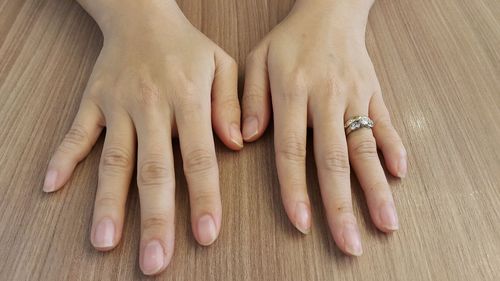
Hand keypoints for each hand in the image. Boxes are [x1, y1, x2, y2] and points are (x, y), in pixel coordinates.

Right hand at [43, 0, 240, 274]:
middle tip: (155, 261)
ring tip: (104, 241)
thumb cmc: (187, 45)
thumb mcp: (222, 64)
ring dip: (107, 202)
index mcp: (188, 98)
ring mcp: (117, 105)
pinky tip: (51, 187)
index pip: (198, 157)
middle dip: (155, 218)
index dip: (203, 197)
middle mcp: (151, 106)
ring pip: (113, 159)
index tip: (206, 235)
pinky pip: (76, 132)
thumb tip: (237, 144)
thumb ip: (231, 104)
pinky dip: (63, 158)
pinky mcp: (93, 101)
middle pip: (152, 170)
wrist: (141, 14)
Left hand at [242, 0, 406, 255]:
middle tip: (350, 243)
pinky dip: (395, 148)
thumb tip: (245, 139)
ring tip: (386, 222)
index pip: (293, 151)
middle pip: (335, 159)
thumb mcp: (257, 59)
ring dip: (376, 188)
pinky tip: (400, 174)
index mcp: (293, 92)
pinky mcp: (374, 92)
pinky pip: (387, 123)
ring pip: (366, 147)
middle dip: (342, 205)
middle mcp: (327, 98)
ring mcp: (355, 96)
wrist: (331, 10)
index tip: (303, 223)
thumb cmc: (290, 39)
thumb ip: (250, 100)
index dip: (296, 189)